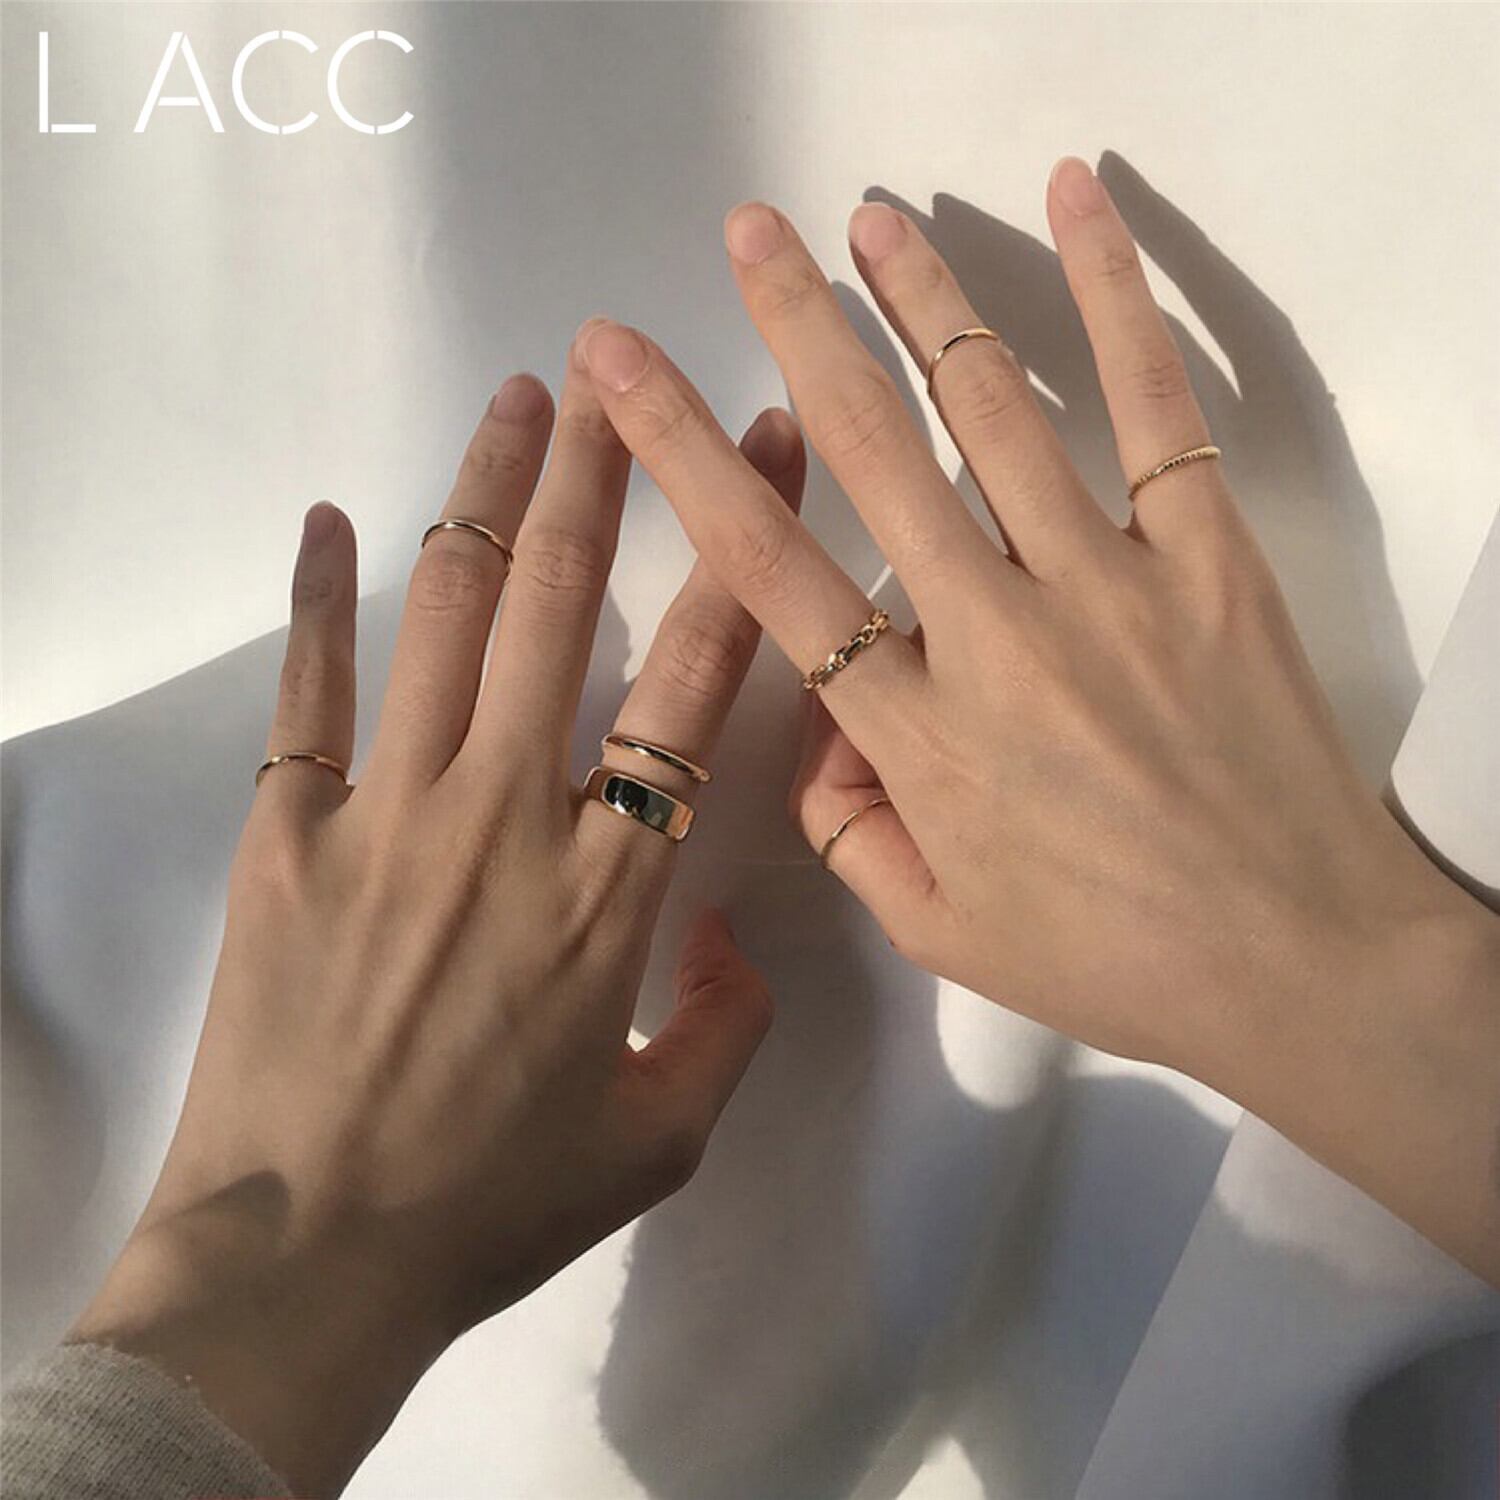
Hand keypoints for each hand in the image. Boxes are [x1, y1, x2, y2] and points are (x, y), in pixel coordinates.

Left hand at [69, 355, 806, 1493]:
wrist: (309, 1258)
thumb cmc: (495, 1201)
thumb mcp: (660, 1136)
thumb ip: (729, 1019)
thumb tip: (734, 919)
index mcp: (613, 888)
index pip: (693, 687)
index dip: (739, 559)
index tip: (762, 458)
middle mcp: (507, 817)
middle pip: (566, 609)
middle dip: (612, 477)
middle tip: (627, 369)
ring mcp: (387, 812)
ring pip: (451, 617)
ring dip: (491, 495)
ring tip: (521, 397)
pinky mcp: (288, 833)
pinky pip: (308, 692)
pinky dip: (319, 597)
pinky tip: (332, 517)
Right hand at [575, 158, 1499, 1281]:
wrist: (1302, 961)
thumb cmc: (1111, 959)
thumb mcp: (939, 932)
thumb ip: (848, 827)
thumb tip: (821, 726)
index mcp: (917, 734)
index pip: (770, 570)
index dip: (684, 454)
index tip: (623, 365)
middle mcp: (995, 636)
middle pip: (873, 454)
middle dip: (798, 327)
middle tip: (749, 231)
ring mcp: (1107, 585)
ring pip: (993, 410)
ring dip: (923, 300)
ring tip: (870, 217)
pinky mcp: (1207, 559)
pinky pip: (1154, 410)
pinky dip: (1117, 300)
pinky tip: (1079, 208)